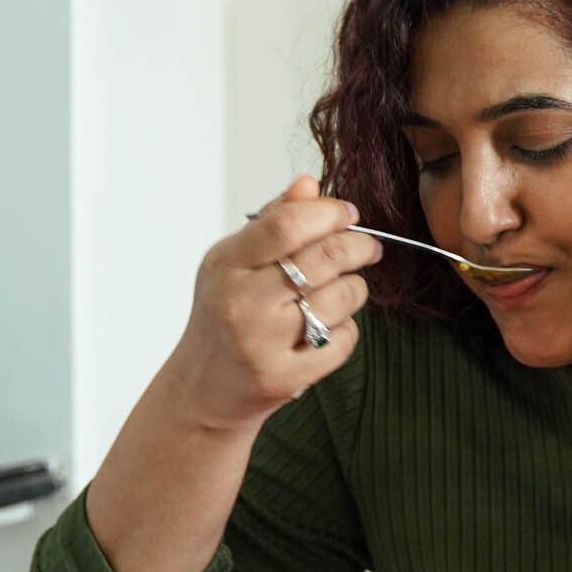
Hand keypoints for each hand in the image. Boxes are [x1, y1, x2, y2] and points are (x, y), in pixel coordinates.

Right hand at [163, 175, 382, 432]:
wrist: (203, 387)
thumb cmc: (224, 314)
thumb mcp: (234, 262)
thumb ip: (273, 222)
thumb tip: (310, 184)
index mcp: (227, 265)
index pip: (286, 226)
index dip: (329, 213)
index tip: (349, 213)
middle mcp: (243, 302)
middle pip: (326, 259)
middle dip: (360, 246)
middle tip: (368, 247)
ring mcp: (264, 342)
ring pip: (343, 298)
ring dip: (354, 290)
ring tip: (341, 292)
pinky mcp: (286, 376)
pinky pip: (344, 339)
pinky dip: (346, 330)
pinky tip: (326, 329)